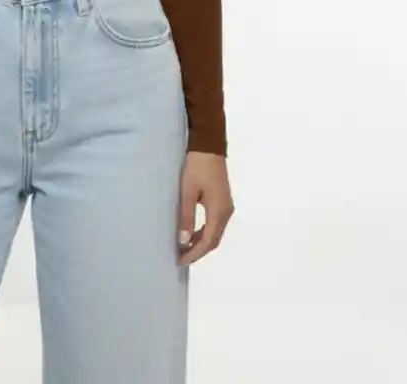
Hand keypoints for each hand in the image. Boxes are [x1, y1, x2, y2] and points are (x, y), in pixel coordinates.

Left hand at [176, 151, 233, 265]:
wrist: (209, 146)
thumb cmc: (197, 166)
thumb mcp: (187, 191)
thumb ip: (186, 216)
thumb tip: (183, 241)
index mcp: (219, 211)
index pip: (208, 241)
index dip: (195, 253)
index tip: (180, 260)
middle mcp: (226, 212)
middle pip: (214, 239)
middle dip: (198, 251)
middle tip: (181, 257)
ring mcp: (226, 206)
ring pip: (215, 232)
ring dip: (201, 242)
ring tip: (184, 248)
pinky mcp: (222, 200)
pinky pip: (215, 223)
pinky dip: (204, 232)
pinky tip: (193, 233)